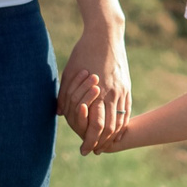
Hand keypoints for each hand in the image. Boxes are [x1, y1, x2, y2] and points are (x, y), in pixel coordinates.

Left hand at [61, 30, 130, 151]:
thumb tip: (60, 114)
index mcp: (95, 91)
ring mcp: (121, 90)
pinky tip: (117, 131)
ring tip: (106, 145)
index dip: (90, 140)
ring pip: (120, 121)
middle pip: (109, 127)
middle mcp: (110, 93)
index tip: (84, 150)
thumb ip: (65, 95)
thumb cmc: (83, 52)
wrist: (105, 34)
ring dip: (113, 136)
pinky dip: (122, 123)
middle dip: (102, 142)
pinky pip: (126, 110)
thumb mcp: (69, 72)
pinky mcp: (126, 86)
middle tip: (95, 152)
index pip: (95, 125)